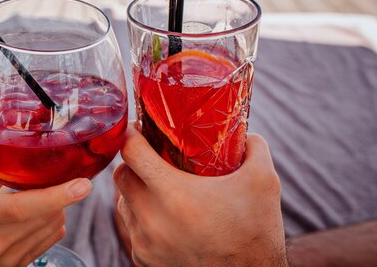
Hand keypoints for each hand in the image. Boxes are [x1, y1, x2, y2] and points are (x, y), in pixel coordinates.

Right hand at [0, 173, 91, 266]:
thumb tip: (13, 158)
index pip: (22, 208)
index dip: (56, 195)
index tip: (82, 184)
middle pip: (45, 216)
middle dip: (61, 193)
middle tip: (63, 174)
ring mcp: (5, 260)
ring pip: (51, 228)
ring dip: (57, 208)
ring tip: (46, 193)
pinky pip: (47, 242)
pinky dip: (52, 223)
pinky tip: (41, 212)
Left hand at [113, 125, 287, 266]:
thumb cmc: (256, 233)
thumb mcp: (264, 182)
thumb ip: (253, 147)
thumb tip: (244, 132)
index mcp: (173, 194)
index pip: (131, 153)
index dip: (132, 135)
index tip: (139, 129)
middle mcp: (151, 219)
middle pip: (121, 175)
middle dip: (133, 162)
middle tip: (152, 157)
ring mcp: (144, 242)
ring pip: (122, 202)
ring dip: (135, 190)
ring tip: (160, 187)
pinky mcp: (143, 259)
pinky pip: (132, 228)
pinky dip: (141, 217)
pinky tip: (164, 216)